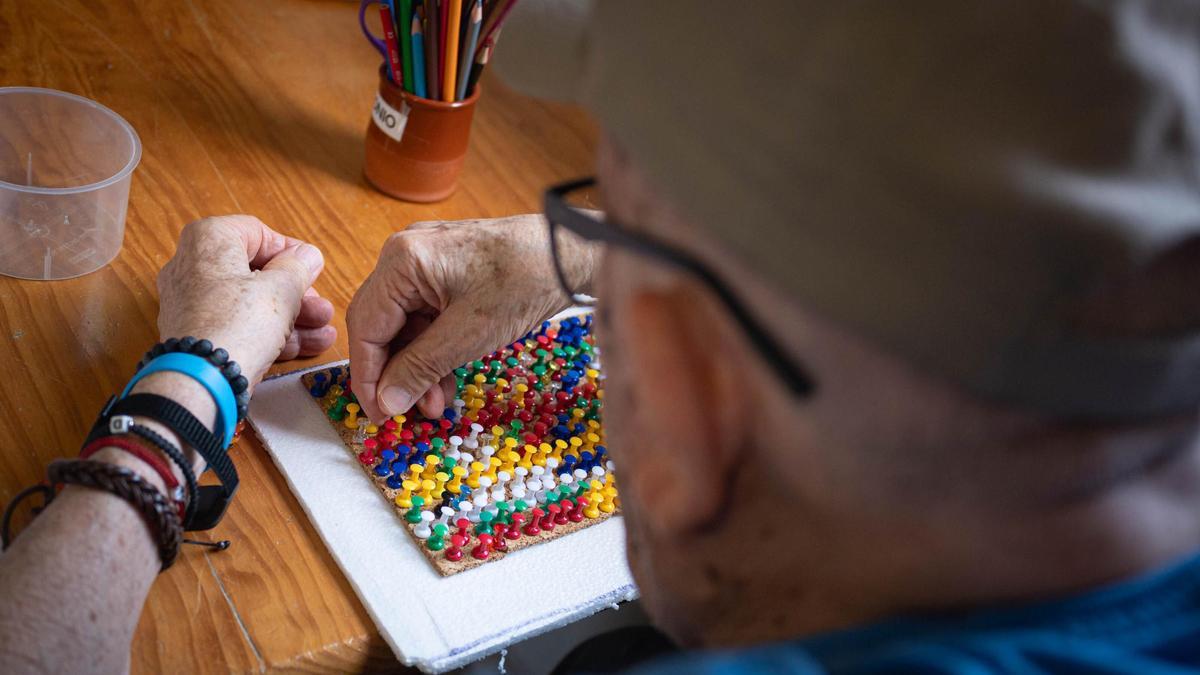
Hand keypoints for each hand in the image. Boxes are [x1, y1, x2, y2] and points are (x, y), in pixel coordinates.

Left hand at [157, 215, 336, 388]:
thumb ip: (299, 267)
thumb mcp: (283, 289)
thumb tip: (308, 255)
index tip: (312, 268)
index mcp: (209, 240)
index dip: (291, 251)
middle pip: (255, 272)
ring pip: (250, 302)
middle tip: (321, 306)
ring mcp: (191, 302)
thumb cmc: (240, 323)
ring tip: (323, 332)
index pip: (256, 232)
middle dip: (297, 292)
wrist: (205, 380)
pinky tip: (303, 347)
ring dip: (291, 316)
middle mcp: (192, 266)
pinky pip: (237, 324)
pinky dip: (268, 333)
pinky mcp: (196, 333)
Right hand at [348, 214, 597, 422]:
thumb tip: (386, 402)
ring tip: (437, 404)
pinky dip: (434, 350)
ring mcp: (425, 262)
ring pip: (405, 326)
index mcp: (401, 261)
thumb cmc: (524, 281)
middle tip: (408, 413)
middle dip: (396, 374)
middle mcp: (404, 256)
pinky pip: (427, 318)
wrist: (569, 253)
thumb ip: (420, 368)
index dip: (368, 376)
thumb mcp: (468, 335)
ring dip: (417, 367)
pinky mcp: (446, 273)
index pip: (366, 327)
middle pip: (381, 327)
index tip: (378, 414)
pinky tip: (447, 381)